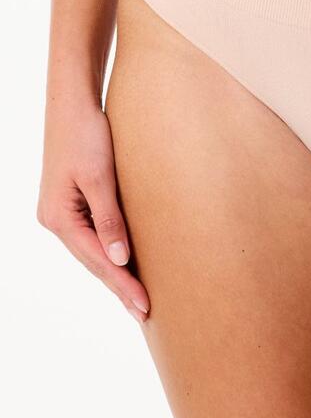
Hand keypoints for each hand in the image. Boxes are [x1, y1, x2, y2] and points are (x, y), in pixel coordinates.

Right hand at [37, 96, 149, 322]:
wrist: (74, 104)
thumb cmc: (87, 136)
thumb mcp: (100, 178)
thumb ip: (109, 219)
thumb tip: (118, 260)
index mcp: (60, 219)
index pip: (97, 262)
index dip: (122, 285)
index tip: (145, 307)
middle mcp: (57, 220)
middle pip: (94, 262)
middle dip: (119, 286)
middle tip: (145, 312)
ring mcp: (64, 212)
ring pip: (94, 251)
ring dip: (116, 272)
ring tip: (138, 296)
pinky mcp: (75, 201)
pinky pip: (95, 234)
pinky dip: (111, 250)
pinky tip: (126, 260)